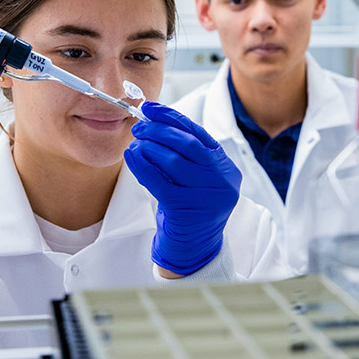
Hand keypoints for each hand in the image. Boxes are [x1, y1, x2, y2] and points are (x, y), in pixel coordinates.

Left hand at [124, 102, 241, 275]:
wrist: (192, 250)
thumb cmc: (189, 210)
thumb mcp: (195, 179)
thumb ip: (184, 154)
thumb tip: (155, 122)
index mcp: (226, 168)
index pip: (198, 134)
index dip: (172, 118)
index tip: (151, 108)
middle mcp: (223, 181)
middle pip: (187, 144)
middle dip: (159, 130)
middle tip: (139, 125)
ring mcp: (208, 197)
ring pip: (173, 161)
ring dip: (149, 146)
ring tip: (135, 142)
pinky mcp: (188, 211)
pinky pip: (159, 181)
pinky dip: (142, 166)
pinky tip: (131, 157)